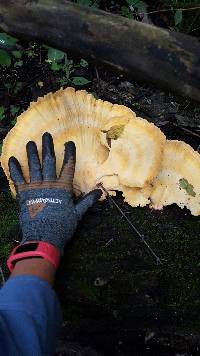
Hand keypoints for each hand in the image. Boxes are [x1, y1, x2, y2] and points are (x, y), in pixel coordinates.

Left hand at [8, 132, 101, 254]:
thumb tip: (99, 192)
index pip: (68, 166)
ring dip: (32, 153)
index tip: (69, 143)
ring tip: (31, 143)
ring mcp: (35, 187)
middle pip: (49, 161)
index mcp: (63, 188)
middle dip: (48, 147)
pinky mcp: (23, 194)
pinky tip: (12, 159)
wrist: (44, 237)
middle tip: (46, 135)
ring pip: (34, 166)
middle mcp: (49, 184)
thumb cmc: (62, 226)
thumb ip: (87, 201)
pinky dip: (15, 169)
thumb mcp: (77, 214)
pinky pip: (18, 178)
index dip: (69, 153)